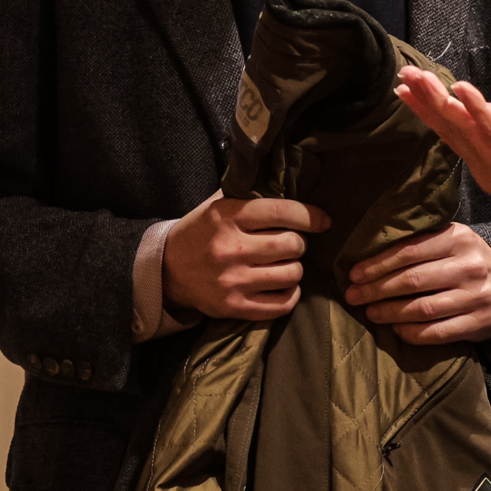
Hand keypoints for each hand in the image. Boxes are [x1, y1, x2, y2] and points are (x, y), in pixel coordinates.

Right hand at [165, 193, 333, 322]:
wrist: (167, 270)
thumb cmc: (200, 233)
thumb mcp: (216, 205)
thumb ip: (248, 194)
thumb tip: (291, 183)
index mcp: (227, 217)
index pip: (281, 212)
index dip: (309, 215)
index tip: (323, 220)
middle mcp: (230, 249)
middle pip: (292, 244)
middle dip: (298, 243)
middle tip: (290, 243)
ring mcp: (233, 281)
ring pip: (292, 274)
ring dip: (295, 268)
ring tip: (284, 264)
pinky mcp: (235, 307)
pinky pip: (282, 304)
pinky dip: (290, 294)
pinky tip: (282, 285)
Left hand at [344, 222, 490, 344]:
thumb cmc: (464, 259)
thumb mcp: (448, 240)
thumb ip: (418, 243)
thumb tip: (368, 256)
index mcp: (458, 238)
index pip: (408, 252)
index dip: (377, 265)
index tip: (354, 275)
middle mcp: (469, 266)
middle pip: (412, 280)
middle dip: (376, 289)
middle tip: (353, 296)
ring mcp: (476, 296)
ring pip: (423, 309)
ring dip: (390, 313)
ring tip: (370, 312)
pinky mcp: (479, 323)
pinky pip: (437, 332)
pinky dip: (412, 333)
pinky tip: (396, 329)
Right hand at [393, 68, 490, 233]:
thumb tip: (472, 107)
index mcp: (484, 166)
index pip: (449, 134)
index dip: (424, 111)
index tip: (401, 89)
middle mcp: (487, 169)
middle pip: (451, 130)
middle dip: (425, 101)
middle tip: (402, 75)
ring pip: (466, 131)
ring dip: (442, 102)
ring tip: (422, 78)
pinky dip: (478, 111)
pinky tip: (462, 91)